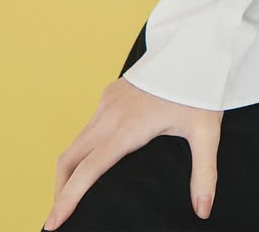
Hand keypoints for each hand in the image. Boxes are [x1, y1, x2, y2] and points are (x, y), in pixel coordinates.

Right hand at [43, 76, 222, 228]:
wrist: (197, 45)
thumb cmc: (201, 89)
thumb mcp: (206, 132)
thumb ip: (205, 173)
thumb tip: (203, 210)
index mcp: (130, 127)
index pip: (89, 169)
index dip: (68, 198)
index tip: (52, 224)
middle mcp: (112, 114)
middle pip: (71, 158)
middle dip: (60, 189)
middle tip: (60, 217)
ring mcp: (108, 101)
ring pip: (77, 141)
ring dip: (70, 168)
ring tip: (73, 194)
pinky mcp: (111, 92)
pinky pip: (88, 125)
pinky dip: (82, 148)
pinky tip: (93, 159)